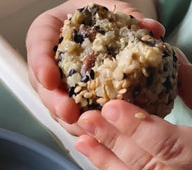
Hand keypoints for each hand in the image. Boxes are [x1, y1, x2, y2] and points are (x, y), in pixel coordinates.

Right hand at [26, 0, 163, 133]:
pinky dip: (84, 128)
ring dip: (68, 121)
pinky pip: (73, 118)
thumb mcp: (113, 12)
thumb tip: (153, 30)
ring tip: (85, 130)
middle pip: (43, 86)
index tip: (49, 78)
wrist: (101, 33)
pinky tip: (96, 136)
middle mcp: (50, 64)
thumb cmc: (101, 20)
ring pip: (56, 108)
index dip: (40, 64)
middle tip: (69, 113)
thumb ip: (129, 18)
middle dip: (55, 102)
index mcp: (50, 33)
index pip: (38, 46)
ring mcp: (59, 88)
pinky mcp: (73, 104)